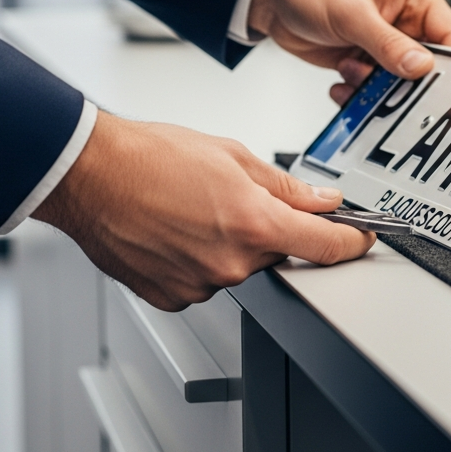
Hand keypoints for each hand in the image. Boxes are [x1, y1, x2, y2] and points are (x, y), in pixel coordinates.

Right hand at [32, 111, 374, 310]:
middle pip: (277, 253)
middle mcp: (231, 262)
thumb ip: (284, 184)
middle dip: (268, 228)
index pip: (325, 246)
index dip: (352, 242)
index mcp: (254, 223)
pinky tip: (175, 230)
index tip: (362, 239)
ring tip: (192, 209)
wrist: (88, 176)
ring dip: (230, 243)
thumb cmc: (148, 157)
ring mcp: (201, 283)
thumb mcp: (231, 154)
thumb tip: (321, 199)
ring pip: (238, 266)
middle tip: (233, 199)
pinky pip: (203, 280)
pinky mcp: (173, 296)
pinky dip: (198, 259)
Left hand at [249, 0, 450, 104]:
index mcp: (417, 1)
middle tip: (383, 86)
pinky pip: (374, 92)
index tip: (432, 84)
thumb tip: (420, 66)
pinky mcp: (367, 65)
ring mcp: (386, 48)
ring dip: (375, 89)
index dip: (447, 65)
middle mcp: (407, 25)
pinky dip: (358, 95)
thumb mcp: (353, 14)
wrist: (274, 0)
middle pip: (427, 69)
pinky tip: (340, 81)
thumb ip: (388, 43)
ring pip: (399, 86)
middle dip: (404, 84)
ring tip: (352, 72)